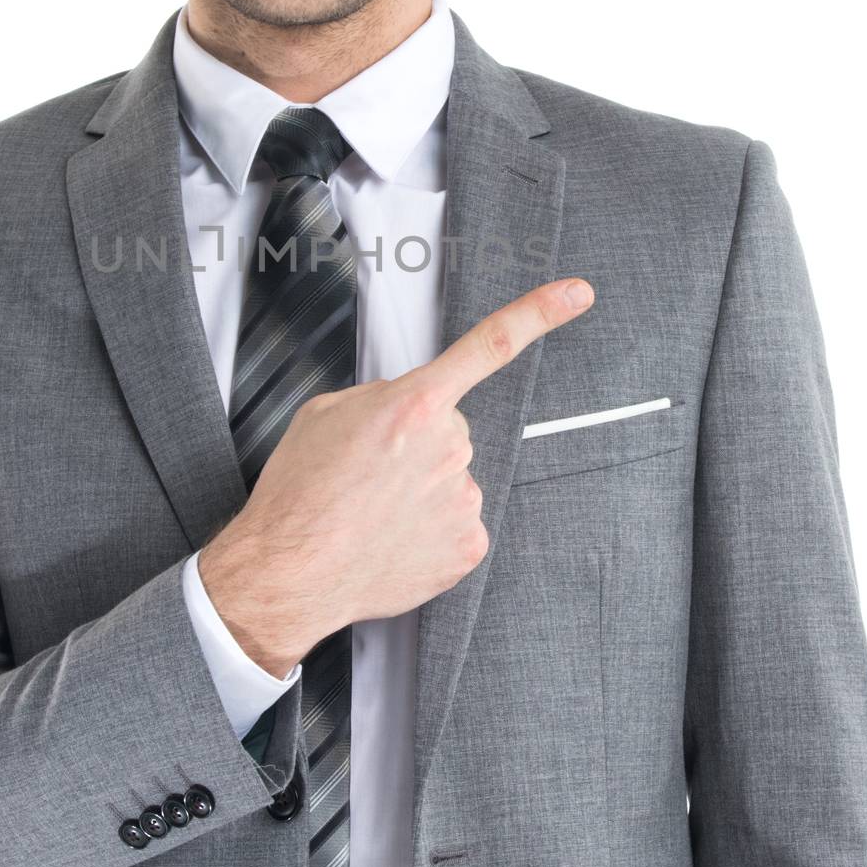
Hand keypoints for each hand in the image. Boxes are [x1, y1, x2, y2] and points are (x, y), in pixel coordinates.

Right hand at [198, 277, 594, 670]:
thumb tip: (404, 409)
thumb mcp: (325, 414)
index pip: (489, 346)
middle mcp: (449, 448)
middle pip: (450, 430)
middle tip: (370, 473)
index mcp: (414, 406)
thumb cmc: (300, 494)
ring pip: (453, 480)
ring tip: (372, 511)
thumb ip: (380, 397)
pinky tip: (392, 538)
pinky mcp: (468, 546)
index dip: (539, 314)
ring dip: (421, 490)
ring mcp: (464, 499)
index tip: (577, 295)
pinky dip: (429, 531)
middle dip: (418, 445)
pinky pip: (457, 525)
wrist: (290, 571)